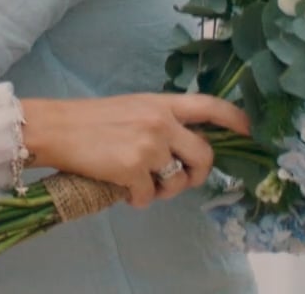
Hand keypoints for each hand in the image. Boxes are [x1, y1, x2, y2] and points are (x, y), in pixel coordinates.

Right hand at [22, 92, 251, 208]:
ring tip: (141, 184)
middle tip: (178, 181)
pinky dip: (137, 200)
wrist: (55, 128)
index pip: (210, 106)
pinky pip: (149, 197)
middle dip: (196, 175)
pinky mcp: (133, 168)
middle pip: (204, 155)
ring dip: (162, 190)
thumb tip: (181, 149)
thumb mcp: (132, 109)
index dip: (235, 119)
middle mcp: (161, 122)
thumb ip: (160, 121)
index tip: (249, 131)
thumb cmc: (88, 120)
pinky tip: (122, 189)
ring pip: (178, 180)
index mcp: (161, 103)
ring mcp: (149, 145)